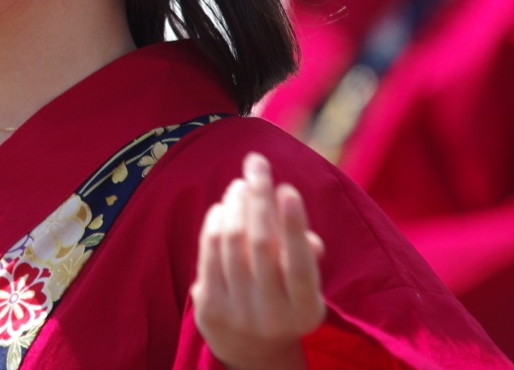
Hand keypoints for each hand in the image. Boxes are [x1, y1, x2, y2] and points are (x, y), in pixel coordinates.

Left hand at [192, 152, 326, 369]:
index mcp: (305, 311)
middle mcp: (271, 316)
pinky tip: (222, 207)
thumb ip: (305, 254)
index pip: (299, 266)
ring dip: (235, 203)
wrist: (250, 350)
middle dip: (259, 196)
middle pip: (261, 244)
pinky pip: (209, 251)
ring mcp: (237, 313)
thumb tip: (300, 226)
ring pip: (232, 242)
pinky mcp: (208, 308)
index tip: (287, 188)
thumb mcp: (303, 286)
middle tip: (257, 163)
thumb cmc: (284, 299)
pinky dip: (215, 222)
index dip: (293, 226)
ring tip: (240, 184)